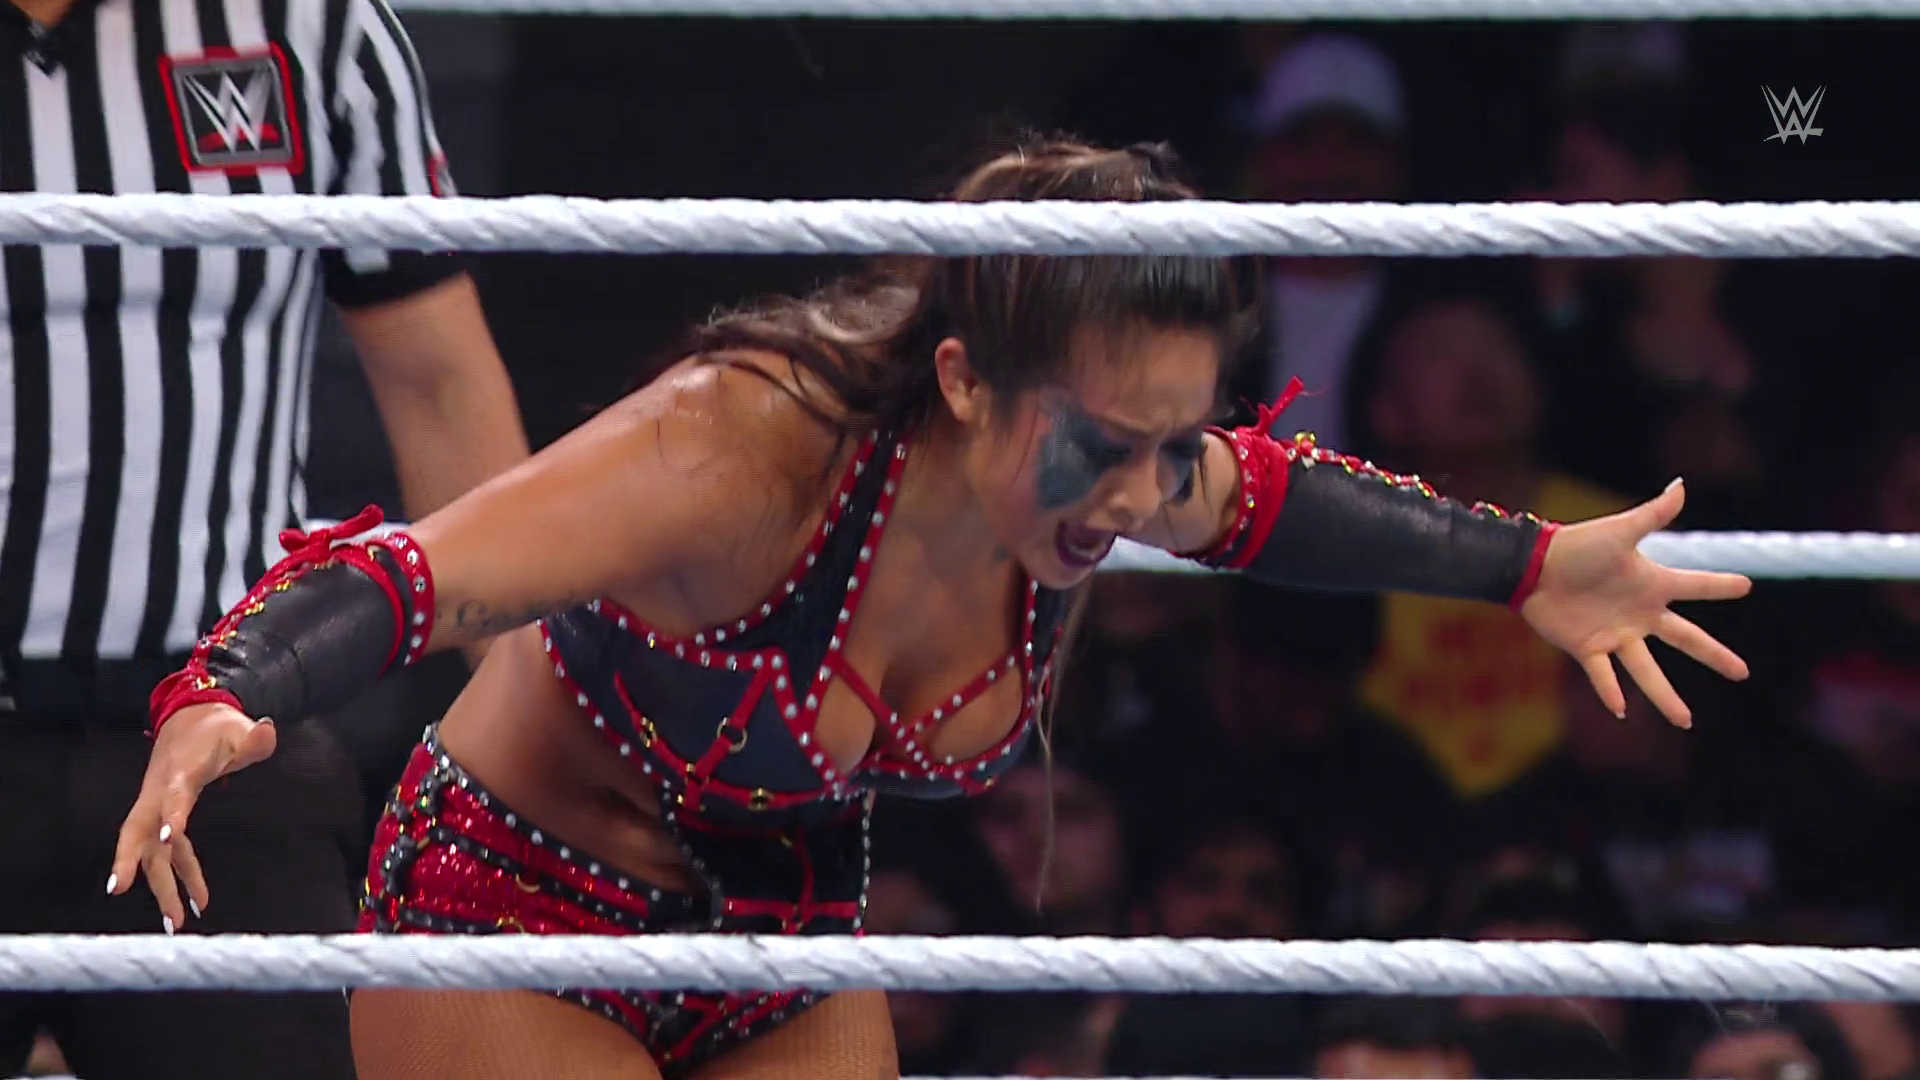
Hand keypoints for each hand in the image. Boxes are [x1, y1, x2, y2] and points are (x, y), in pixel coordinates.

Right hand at [108, 703, 278, 930]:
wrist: (190, 718)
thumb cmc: (215, 728)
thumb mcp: (239, 729)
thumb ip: (255, 738)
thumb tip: (266, 731)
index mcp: (180, 772)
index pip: (173, 795)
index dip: (171, 814)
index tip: (170, 836)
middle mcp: (160, 793)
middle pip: (139, 830)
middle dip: (131, 861)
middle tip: (121, 890)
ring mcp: (158, 807)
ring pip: (151, 850)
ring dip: (161, 884)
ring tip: (176, 921)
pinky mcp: (165, 816)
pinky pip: (169, 852)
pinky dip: (181, 875)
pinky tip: (196, 901)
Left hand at [1519, 479, 1751, 727]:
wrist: (1534, 566)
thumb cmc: (1578, 546)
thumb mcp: (1620, 531)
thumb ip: (1653, 515)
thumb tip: (1682, 485)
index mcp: (1652, 584)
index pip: (1696, 585)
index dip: (1720, 585)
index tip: (1746, 585)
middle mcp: (1640, 614)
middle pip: (1685, 639)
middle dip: (1714, 656)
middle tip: (1742, 673)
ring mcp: (1616, 633)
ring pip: (1646, 670)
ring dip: (1665, 696)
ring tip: (1685, 721)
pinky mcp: (1588, 647)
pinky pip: (1603, 675)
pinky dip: (1610, 691)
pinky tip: (1621, 710)